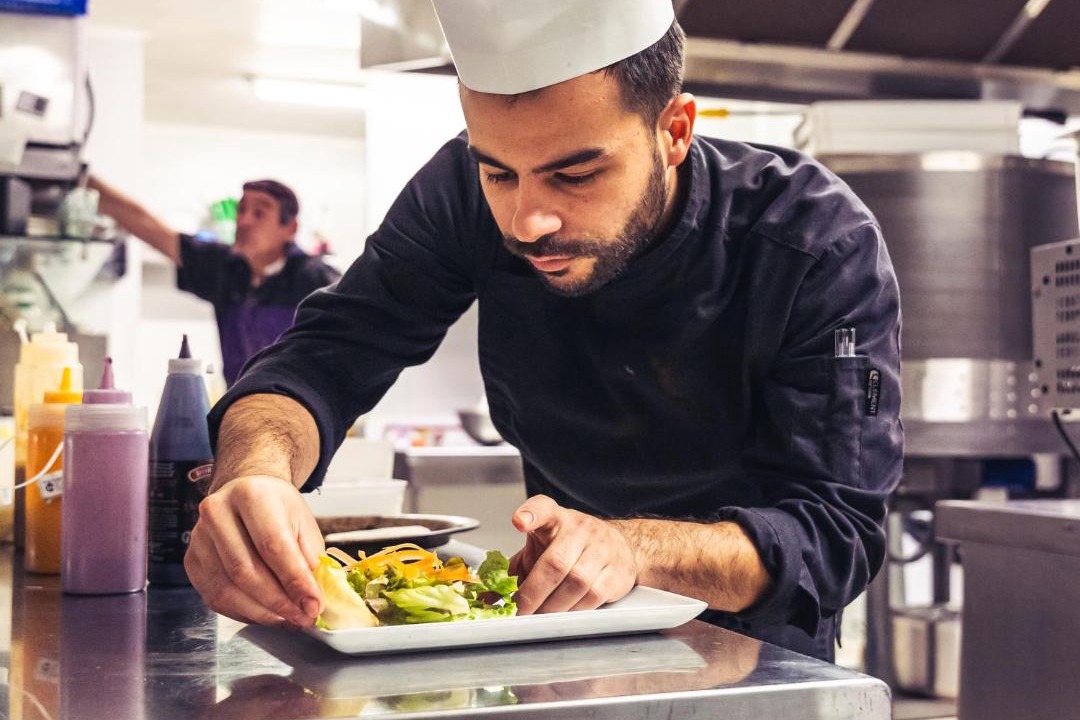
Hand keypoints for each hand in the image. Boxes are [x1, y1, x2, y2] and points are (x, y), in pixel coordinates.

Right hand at [184, 475, 324, 627]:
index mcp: (251, 495)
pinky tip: (266, 614)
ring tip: (288, 619)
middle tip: (303, 616)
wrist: (246, 492)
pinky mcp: (192, 560)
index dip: (294, 580)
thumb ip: (309, 559)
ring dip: (262, 613)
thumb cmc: (277, 509)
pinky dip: (244, 613)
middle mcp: (218, 512)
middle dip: (279, 602)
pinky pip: (215, 598)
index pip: (272, 545)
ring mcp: (199, 537)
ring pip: (228, 590)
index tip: (313, 604)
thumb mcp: (304, 523)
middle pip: (246, 571)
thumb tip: (312, 599)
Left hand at [508, 495, 636, 613]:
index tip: (519, 521)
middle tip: (519, 611)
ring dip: (553, 606)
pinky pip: (593, 597)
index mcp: (555, 518)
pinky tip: (563, 613)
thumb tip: (488, 596)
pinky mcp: (617, 571)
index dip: (531, 513)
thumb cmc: (571, 547)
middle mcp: (580, 529)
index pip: (542, 508)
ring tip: (539, 616)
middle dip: (533, 593)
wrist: (616, 546)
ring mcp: (602, 549)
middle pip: (555, 562)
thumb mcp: (540, 547)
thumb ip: (512, 569)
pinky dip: (574, 610)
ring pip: (576, 583)